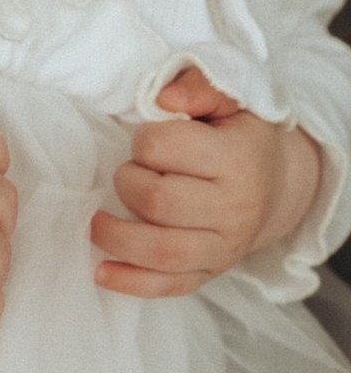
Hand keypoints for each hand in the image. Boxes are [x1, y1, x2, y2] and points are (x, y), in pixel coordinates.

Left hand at [92, 66, 321, 296]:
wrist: (275, 182)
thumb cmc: (237, 133)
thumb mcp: (229, 97)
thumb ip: (197, 86)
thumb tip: (164, 100)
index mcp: (238, 159)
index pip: (161, 148)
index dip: (143, 141)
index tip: (149, 140)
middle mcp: (235, 208)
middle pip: (156, 201)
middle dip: (127, 183)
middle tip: (129, 174)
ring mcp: (224, 247)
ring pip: (161, 252)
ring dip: (116, 236)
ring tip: (96, 220)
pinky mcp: (211, 273)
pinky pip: (169, 286)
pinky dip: (131, 282)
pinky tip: (101, 271)